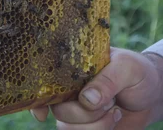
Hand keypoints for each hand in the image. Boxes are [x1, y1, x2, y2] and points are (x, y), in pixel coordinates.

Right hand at [30, 47, 162, 128]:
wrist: (154, 95)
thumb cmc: (138, 72)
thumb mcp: (126, 68)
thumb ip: (107, 80)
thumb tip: (86, 99)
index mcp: (73, 68)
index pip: (47, 80)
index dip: (40, 98)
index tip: (42, 112)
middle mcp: (71, 89)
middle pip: (59, 110)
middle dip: (84, 113)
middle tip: (108, 102)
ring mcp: (79, 110)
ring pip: (67, 128)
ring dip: (94, 125)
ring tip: (113, 111)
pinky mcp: (89, 127)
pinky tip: (114, 119)